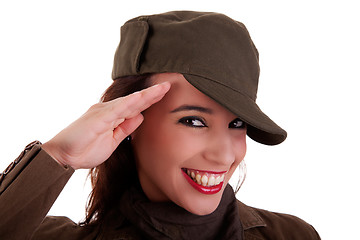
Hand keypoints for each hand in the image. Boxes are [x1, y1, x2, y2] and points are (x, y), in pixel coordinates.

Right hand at [42, 82, 170, 168]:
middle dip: (153, 93)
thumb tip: (141, 117)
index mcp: (112, 116)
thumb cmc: (85, 149)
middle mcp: (109, 110)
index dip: (150, 100)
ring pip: (129, 101)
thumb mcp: (113, 140)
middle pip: (135, 100)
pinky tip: (142, 97)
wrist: (63, 156)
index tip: (165, 94)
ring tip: (163, 88)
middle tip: (169, 85)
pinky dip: (130, 102)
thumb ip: (126, 128)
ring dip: (147, 94)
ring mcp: (103, 112)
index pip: (135, 106)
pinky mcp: (98, 117)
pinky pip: (117, 108)